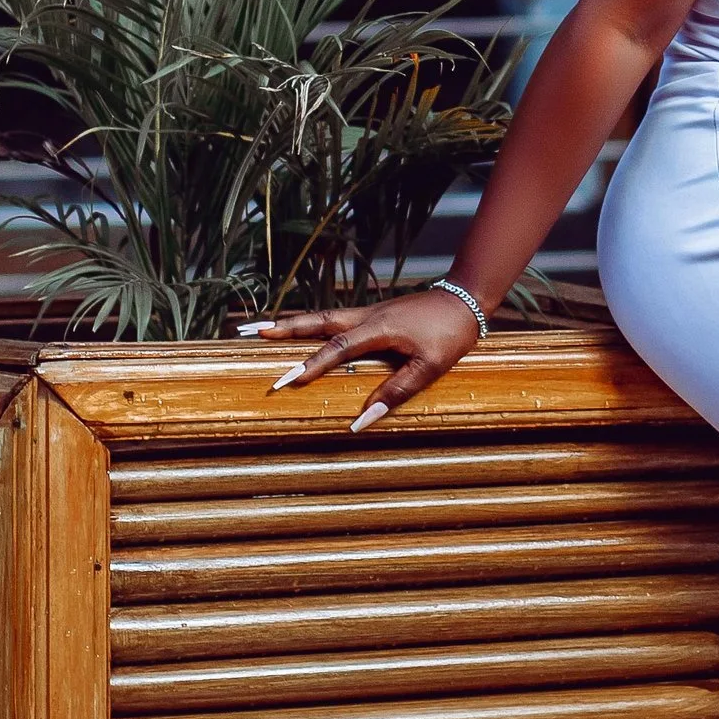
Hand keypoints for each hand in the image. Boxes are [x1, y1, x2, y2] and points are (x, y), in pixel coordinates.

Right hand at [236, 288, 485, 430]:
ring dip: (295, 322)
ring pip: (324, 316)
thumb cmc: (450, 333)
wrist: (467, 299)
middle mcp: (367, 316)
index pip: (336, 349)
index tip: (287, 381)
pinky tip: (304, 329)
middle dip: (285, 328)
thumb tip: (363, 419)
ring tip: (265, 328)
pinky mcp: (375, 314)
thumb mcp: (430, 367)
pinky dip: (315, 323)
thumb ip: (396, 392)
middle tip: (252, 332)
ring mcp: (370, 312)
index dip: (311, 365)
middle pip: (318, 321)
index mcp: (378, 329)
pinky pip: (336, 318)